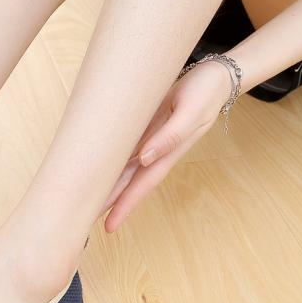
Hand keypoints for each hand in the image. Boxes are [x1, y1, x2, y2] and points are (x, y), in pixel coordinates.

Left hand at [101, 60, 233, 231]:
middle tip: (86, 220)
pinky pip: (126, 149)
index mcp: (168, 152)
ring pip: (125, 168)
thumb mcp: (191, 113)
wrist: (215, 77)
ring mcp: (151, 139)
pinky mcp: (147, 126)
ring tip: (88, 200)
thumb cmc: (205, 93)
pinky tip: (99, 168)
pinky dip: (113, 161)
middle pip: (130, 182)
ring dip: (109, 185)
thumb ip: (170, 137)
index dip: (125, 205)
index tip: (109, 225)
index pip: (142, 185)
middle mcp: (157, 151)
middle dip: (110, 202)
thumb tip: (146, 158)